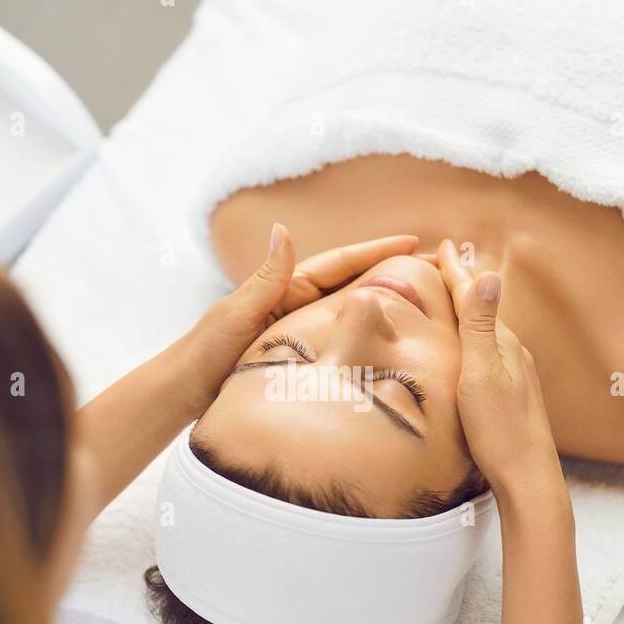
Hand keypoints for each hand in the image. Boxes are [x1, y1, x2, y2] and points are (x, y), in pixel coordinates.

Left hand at [173, 224, 419, 415]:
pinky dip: (368, 334)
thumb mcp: (237, 314)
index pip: (341, 263)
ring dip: (387, 302)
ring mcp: (300, 330)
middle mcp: (296, 304)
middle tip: (439, 267)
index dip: (378, 252)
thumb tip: (283, 230)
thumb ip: (265, 280)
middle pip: (355, 282)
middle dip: (394, 272)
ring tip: (428, 299)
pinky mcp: (301, 358)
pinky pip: (343, 340)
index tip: (415, 244)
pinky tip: (393, 343)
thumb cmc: (205, 353)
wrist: (184, 393)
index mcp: (285, 289)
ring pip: (353, 311)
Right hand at [438, 239, 555, 494]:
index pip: (473, 297)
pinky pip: (487, 352)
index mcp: (502, 343)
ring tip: (451, 298)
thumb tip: (489, 273)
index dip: (454, 272)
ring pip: (485, 331)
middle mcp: (512, 353)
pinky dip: (471, 338)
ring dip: (466, 310)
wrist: (528, 479)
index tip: (441, 246)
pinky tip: (468, 349)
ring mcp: (515, 374)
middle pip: (480, 309)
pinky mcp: (511, 394)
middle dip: (459, 284)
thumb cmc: (500, 431)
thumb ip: (480, 326)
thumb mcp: (482, 374)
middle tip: (440, 263)